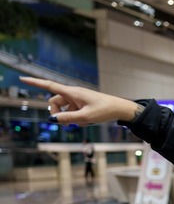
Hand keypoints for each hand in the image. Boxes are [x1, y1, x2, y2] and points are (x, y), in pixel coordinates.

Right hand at [20, 77, 140, 125]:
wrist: (120, 109)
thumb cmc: (105, 110)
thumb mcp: (85, 117)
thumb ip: (67, 118)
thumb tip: (52, 119)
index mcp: (72, 92)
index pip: (49, 86)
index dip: (35, 83)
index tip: (22, 78)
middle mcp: (73, 94)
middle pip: (55, 102)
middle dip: (57, 114)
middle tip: (68, 125)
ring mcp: (77, 99)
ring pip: (64, 109)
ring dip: (68, 118)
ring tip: (82, 123)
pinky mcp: (82, 104)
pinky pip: (72, 112)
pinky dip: (76, 118)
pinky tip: (87, 122)